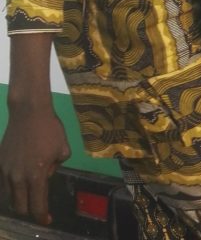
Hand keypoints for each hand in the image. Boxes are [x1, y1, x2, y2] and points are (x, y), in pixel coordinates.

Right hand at [0, 105, 69, 225]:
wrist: (29, 112)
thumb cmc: (50, 129)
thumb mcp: (62, 149)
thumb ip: (57, 165)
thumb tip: (47, 172)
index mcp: (36, 176)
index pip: (37, 206)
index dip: (42, 216)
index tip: (47, 220)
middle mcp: (18, 178)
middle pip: (20, 206)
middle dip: (29, 210)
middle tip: (37, 205)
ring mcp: (6, 171)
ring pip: (8, 196)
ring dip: (18, 199)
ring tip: (27, 193)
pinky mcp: (0, 163)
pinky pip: (2, 182)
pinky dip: (9, 186)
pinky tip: (17, 180)